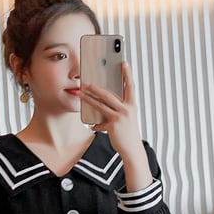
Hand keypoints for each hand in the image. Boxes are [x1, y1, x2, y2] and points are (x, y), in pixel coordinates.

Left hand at [80, 62, 151, 190]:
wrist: (132, 149)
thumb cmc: (129, 134)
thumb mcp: (127, 119)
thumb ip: (118, 110)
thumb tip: (104, 105)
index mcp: (131, 105)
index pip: (130, 86)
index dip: (128, 74)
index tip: (124, 63)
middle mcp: (127, 109)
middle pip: (108, 94)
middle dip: (95, 87)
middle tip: (86, 82)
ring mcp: (120, 118)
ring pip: (101, 105)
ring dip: (88, 99)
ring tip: (80, 93)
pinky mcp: (113, 126)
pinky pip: (100, 122)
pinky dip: (95, 124)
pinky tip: (91, 125)